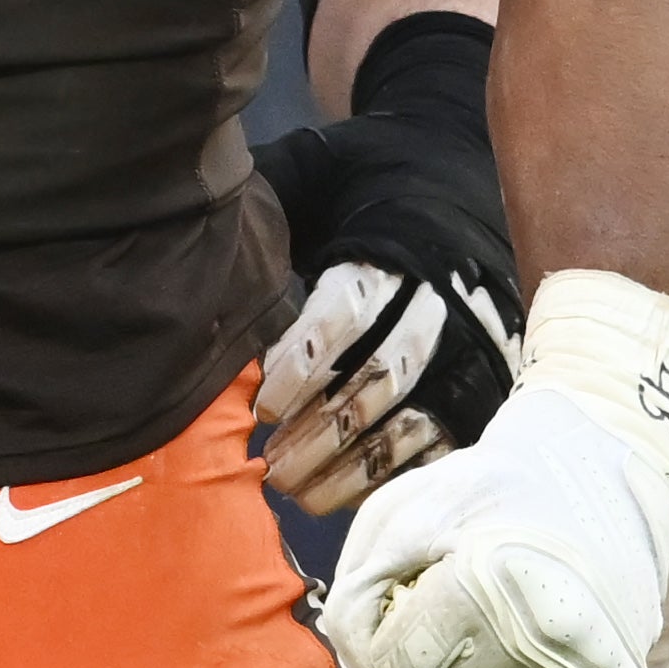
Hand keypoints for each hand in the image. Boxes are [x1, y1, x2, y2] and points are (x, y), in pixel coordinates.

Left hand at [253, 95, 519, 514]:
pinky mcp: (480, 387)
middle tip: (270, 465)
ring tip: (296, 488)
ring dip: (348, 467)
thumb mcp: (320, 171)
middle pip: (377, 380)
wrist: (452, 178)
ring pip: (408, 423)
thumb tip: (187, 208)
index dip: (300, 366)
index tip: (262, 407)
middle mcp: (441, 302)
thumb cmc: (363, 185)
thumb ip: (269, 194)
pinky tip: (343, 496)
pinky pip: (440, 447)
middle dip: (318, 431)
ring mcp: (467, 350)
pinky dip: (390, 478)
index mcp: (394, 249)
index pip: (347, 313)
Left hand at [325, 270, 668, 667]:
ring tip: (488, 635)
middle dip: (427, 665)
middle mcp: (541, 633)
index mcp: (484, 580)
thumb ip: (359, 594)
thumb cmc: (489, 489)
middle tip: (455, 613)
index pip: (395, 667)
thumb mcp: (403, 511)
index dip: (388, 634)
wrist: (596, 468)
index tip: (413, 601)